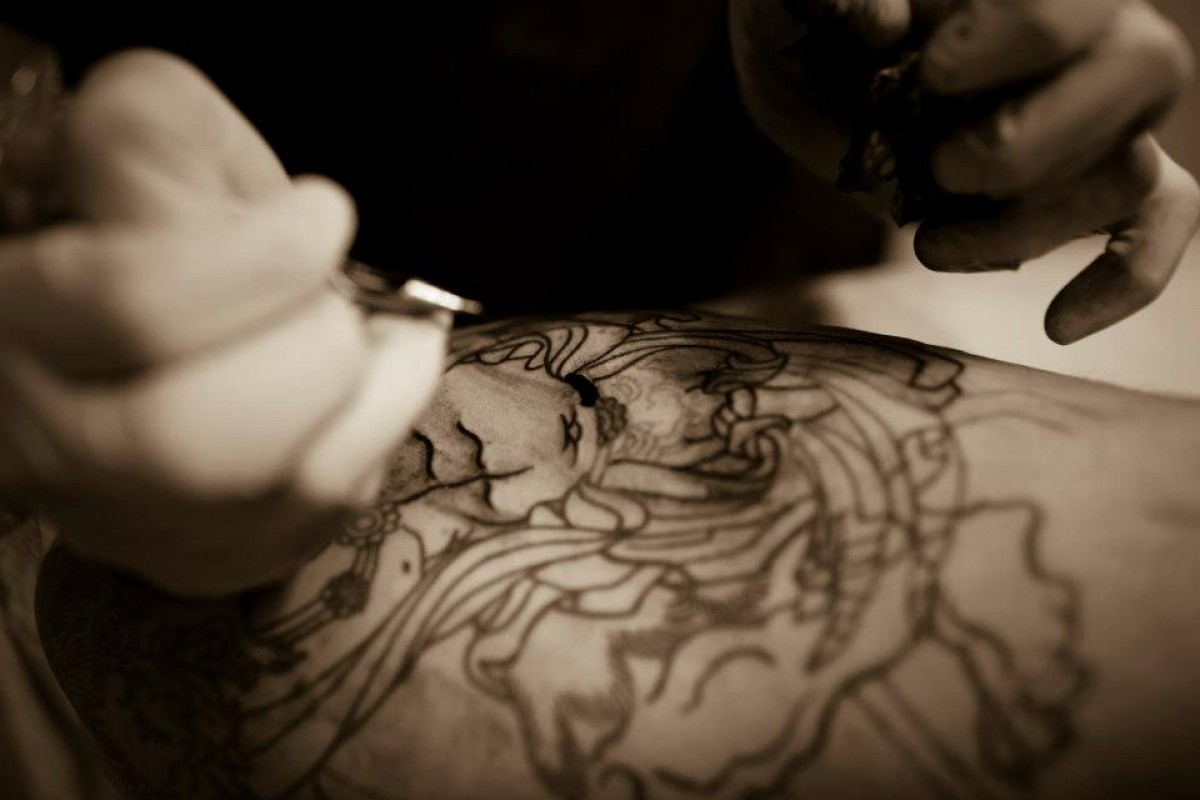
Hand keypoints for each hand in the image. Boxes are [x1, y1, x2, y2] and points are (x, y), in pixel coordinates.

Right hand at [0, 51, 446, 593]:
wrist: (151, 321)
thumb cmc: (151, 222)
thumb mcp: (133, 145)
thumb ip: (152, 140)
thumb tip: (255, 211)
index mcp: (10, 320)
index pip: (129, 308)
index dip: (258, 258)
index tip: (325, 213)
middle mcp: (48, 447)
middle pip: (196, 440)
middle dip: (311, 350)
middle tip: (342, 301)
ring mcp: (127, 523)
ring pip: (283, 493)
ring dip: (373, 397)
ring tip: (391, 336)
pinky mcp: (201, 562)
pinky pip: (323, 521)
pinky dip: (376, 442)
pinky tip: (369, 391)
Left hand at [731, 0, 1199, 342]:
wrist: (813, 79)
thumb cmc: (812, 31)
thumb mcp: (793, 9)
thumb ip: (834, 0)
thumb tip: (882, 20)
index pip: (1066, 5)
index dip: (1005, 45)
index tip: (932, 76)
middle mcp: (1085, 37)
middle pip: (1141, 74)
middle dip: (1033, 140)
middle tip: (944, 170)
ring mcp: (1091, 114)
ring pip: (1125, 170)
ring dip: (1025, 227)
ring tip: (929, 244)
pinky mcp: (1080, 180)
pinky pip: (1155, 220)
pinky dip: (1125, 278)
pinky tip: (1058, 323)